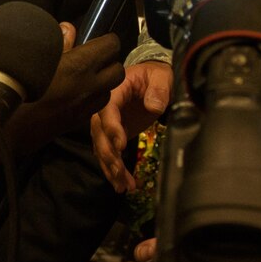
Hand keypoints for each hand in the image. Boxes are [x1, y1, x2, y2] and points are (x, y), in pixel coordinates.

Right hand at [11, 26, 124, 153]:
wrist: (7, 127)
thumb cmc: (15, 85)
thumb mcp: (34, 57)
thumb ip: (58, 43)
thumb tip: (69, 28)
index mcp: (79, 66)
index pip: (112, 46)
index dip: (106, 41)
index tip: (95, 41)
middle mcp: (89, 87)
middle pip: (118, 70)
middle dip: (109, 62)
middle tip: (92, 59)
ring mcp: (86, 106)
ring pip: (109, 89)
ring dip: (102, 82)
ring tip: (84, 77)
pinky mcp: (79, 121)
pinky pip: (97, 105)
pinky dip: (92, 97)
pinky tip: (74, 94)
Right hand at [90, 60, 172, 192]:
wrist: (150, 78)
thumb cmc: (155, 75)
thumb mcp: (160, 76)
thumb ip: (158, 89)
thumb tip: (152, 106)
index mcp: (114, 91)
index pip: (107, 110)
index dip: (112, 127)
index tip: (121, 145)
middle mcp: (105, 109)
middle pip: (100, 133)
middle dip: (109, 154)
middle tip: (120, 172)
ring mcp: (107, 123)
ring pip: (102, 148)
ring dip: (111, 168)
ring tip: (123, 186)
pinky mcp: (114, 135)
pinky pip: (109, 153)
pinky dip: (114, 170)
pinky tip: (123, 185)